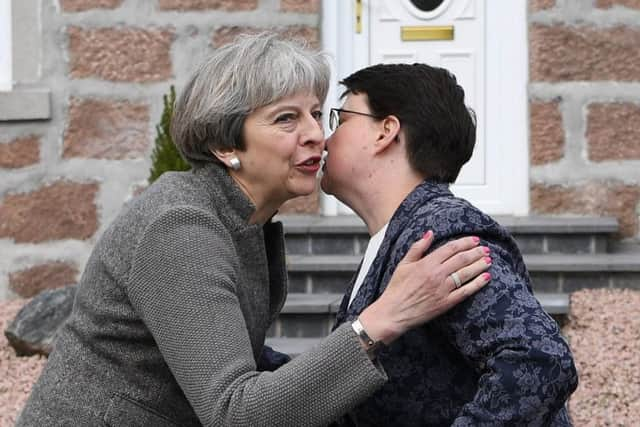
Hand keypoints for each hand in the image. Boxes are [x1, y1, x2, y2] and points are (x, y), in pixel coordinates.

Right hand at [358, 232, 490, 344]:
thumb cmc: (397, 288)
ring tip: (488, 260)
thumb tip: (430, 233)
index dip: (464, 243)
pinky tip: (486, 277)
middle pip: (462, 259)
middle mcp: (437, 275)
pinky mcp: (446, 303)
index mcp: (426, 263)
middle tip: (485, 249)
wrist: (394, 312)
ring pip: (466, 273)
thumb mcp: (404, 264)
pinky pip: (466, 291)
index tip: (474, 240)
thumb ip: (418, 247)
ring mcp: (443, 289)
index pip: (450, 248)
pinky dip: (477, 284)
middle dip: (476, 252)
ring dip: (479, 265)